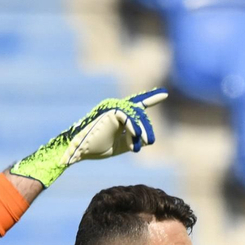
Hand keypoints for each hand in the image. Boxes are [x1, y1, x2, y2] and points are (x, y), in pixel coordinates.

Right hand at [9, 90, 167, 186]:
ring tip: (141, 144)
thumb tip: (148, 139)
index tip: (164, 94)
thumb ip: (134, 140)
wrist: (79, 151)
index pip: (137, 105)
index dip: (151, 98)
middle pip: (140, 114)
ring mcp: (114, 108)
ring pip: (137, 116)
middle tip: (149, 141)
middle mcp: (116, 108)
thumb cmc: (97, 148)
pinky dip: (133, 130)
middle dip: (146, 128)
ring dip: (142, 131)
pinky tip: (133, 140)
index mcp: (118, 114)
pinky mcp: (111, 111)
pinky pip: (129, 119)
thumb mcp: (121, 145)